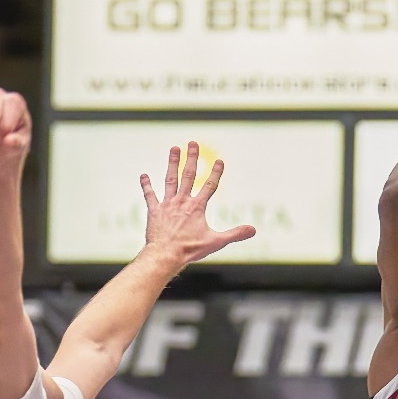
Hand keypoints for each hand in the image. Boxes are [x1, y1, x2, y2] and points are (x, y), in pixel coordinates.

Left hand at [139, 141, 256, 265]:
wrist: (165, 255)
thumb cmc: (190, 250)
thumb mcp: (216, 242)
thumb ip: (235, 234)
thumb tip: (253, 230)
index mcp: (197, 207)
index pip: (210, 186)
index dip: (216, 173)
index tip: (219, 160)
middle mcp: (182, 201)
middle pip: (189, 175)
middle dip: (192, 158)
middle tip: (193, 143)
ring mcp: (167, 204)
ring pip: (170, 179)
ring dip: (173, 163)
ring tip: (174, 148)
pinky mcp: (154, 211)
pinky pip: (150, 195)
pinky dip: (147, 185)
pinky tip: (144, 175)